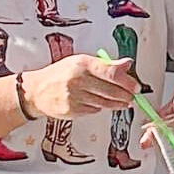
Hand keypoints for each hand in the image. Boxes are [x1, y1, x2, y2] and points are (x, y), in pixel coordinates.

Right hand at [22, 53, 138, 119]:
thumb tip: (127, 63)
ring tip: (124, 102)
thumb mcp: (81, 61)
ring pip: (105, 103)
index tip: (136, 86)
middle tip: (133, 96)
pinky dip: (101, 107)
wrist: (36, 91)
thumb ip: (105, 64)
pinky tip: (102, 103)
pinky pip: (95, 110)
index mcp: (82, 64)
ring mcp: (75, 97)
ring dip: (118, 103)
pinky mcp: (73, 111)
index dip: (127, 81)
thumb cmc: (60, 73)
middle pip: (110, 91)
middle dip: (126, 95)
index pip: (111, 72)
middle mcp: (78, 81)